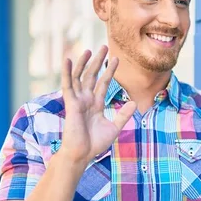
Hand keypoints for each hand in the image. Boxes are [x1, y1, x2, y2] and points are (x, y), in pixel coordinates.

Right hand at [59, 45, 136, 163]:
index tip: (117, 59)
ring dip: (85, 63)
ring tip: (90, 49)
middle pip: (93, 76)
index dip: (110, 71)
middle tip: (105, 46)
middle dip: (99, 62)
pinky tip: (67, 59)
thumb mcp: (114, 128)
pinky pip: (68, 85)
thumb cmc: (95, 144)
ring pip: (80, 77)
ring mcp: (78, 100)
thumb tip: (134, 103)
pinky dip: (66, 72)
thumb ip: (123, 115)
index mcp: (96, 105)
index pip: (104, 83)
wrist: (82, 154)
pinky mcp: (70, 103)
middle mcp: (86, 100)